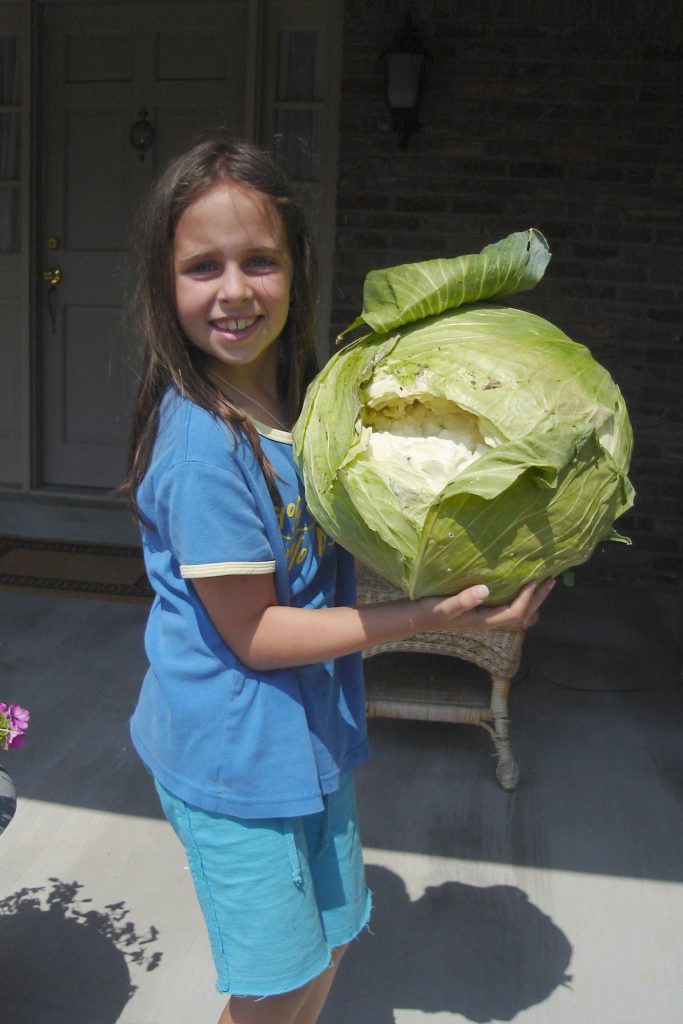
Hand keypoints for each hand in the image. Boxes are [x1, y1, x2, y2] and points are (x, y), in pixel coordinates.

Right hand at [423, 578, 555, 632]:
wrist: (419, 618)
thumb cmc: (432, 610)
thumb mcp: (446, 605)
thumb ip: (464, 599)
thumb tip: (485, 590)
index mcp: (485, 620)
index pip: (514, 612)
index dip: (527, 598)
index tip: (535, 580)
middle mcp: (490, 620)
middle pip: (522, 613)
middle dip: (538, 598)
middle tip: (551, 580)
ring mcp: (487, 616)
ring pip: (517, 609)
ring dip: (532, 596)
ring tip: (543, 581)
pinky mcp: (482, 610)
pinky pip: (508, 604)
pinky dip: (519, 594)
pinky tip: (520, 583)